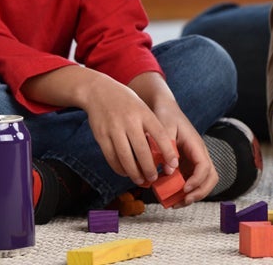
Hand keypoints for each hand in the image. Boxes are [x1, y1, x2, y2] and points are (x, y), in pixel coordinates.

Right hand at [81, 72, 175, 186]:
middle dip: (149, 169)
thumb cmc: (125, 102)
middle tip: (154, 178)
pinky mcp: (101, 136)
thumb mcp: (142, 107)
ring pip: (125, 158)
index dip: (168, 151)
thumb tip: (163, 151)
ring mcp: (114, 129)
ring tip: (140, 180)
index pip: (160, 134)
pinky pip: (111, 157)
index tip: (174, 164)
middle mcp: (129, 121)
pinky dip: (119, 168)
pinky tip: (125, 172)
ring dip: (134, 173)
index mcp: (143, 113)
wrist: (98, 91)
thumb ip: (150, 126)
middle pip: (142, 151)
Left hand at [151, 99, 217, 203]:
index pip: (205, 166)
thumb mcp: (163, 127)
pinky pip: (190, 182)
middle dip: (200, 192)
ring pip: (203, 183)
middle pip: (211, 178)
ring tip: (174, 203)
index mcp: (196, 145)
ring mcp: (194, 161)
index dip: (197, 180)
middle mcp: (199, 154)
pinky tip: (169, 197)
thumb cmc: (165, 115)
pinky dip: (183, 192)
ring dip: (193, 195)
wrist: (165, 109)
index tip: (184, 188)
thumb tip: (169, 171)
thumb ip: (166, 147)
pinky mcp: (187, 165)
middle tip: (183, 200)